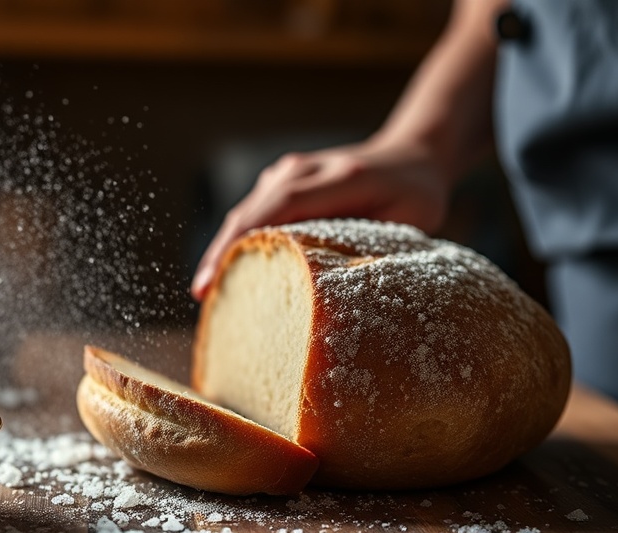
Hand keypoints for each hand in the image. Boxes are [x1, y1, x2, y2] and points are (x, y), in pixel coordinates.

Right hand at [190, 140, 450, 299]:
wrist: (411, 153)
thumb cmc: (415, 193)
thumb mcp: (411, 219)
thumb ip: (379, 245)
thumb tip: (346, 292)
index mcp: (339, 177)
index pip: (282, 207)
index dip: (247, 240)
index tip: (221, 273)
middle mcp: (303, 169)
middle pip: (251, 210)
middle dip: (222, 251)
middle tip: (202, 294)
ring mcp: (288, 173)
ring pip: (246, 212)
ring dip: (225, 249)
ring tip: (209, 291)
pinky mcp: (280, 183)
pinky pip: (254, 213)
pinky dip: (239, 242)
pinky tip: (230, 272)